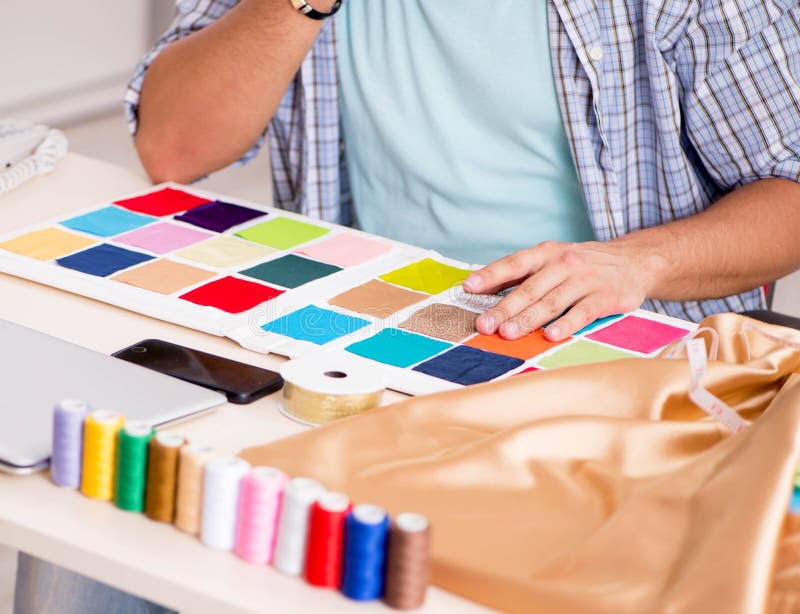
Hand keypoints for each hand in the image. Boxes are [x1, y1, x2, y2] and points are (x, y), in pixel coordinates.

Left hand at [463, 240, 656, 340]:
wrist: (635, 262)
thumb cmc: (583, 264)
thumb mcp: (553, 258)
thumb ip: (521, 273)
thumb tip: (482, 288)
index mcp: (546, 253)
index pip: (513, 264)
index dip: (490, 275)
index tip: (468, 288)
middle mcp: (563, 263)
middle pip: (529, 288)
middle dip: (504, 308)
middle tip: (484, 325)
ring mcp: (585, 280)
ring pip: (551, 302)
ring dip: (528, 319)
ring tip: (508, 333)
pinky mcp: (605, 297)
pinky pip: (582, 312)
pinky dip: (566, 324)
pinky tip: (550, 336)